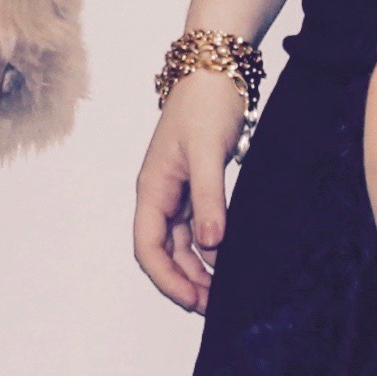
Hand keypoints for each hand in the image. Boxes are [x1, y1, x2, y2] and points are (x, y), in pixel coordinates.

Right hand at [132, 67, 252, 311]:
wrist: (216, 69)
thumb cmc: (205, 104)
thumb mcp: (207, 152)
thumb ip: (210, 199)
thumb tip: (213, 243)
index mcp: (152, 188)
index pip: (148, 247)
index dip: (167, 278)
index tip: (193, 300)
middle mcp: (160, 195)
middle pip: (163, 252)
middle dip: (184, 281)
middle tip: (215, 306)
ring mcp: (178, 192)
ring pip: (181, 244)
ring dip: (198, 269)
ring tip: (223, 292)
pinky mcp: (197, 186)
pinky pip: (198, 228)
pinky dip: (211, 249)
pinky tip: (228, 261)